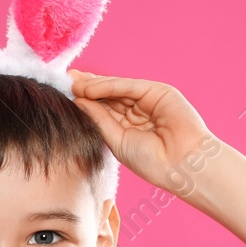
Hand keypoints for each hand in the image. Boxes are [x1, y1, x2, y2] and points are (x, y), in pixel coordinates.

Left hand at [67, 70, 221, 196]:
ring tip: (73, 85)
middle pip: (108, 94)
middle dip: (87, 87)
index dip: (85, 100)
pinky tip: (90, 88)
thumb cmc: (152, 161)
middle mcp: (138, 110)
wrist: (182, 165)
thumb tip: (78, 101)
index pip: (103, 107)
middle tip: (64, 81)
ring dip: (94, 85)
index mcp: (128, 125)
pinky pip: (129, 86)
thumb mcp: (117, 140)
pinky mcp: (159, 92)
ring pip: (117, 88)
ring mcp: (149, 99)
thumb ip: (99, 119)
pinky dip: (109, 86)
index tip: (64, 94)